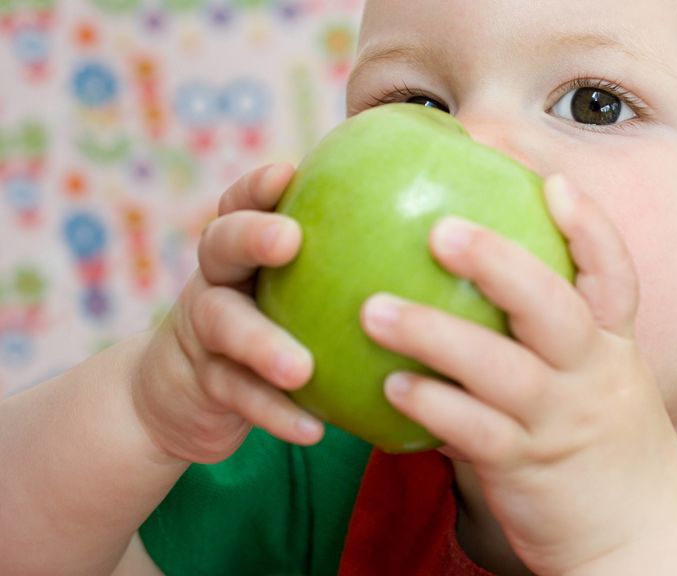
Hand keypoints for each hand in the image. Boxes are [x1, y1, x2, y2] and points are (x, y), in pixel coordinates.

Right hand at [133, 164, 323, 463]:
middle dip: (251, 236)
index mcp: (244, 249)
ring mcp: (203, 332)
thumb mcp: (294, 288)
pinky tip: (314, 429)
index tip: (288, 172)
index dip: (258, 186)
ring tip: (301, 367)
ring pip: (223, 325)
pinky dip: (274, 412)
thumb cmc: (272, 326)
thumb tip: (437, 226)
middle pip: (220, 244)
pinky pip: (237, 396)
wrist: (184, 398)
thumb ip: (344, 259)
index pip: (243, 202)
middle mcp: (218, 278)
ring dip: (261, 343)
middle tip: (289, 238)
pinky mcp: (203, 385)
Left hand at [360, 176, 676, 573]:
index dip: (587, 225)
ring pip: (499, 367)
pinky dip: (432, 405)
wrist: (642, 543)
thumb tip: (473, 301)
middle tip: (438, 228)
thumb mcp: (597, 389)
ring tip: (373, 310)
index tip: (550, 180)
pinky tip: (388, 387)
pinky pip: (474, 431)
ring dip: (434, 334)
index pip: (614, 274)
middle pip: (551, 305)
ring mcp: (562, 420)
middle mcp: (593, 374)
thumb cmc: (604, 455)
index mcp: (612, 348)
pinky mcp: (529, 467)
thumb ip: (549, 347)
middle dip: (497, 262)